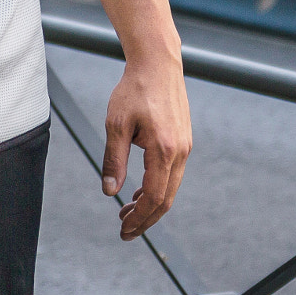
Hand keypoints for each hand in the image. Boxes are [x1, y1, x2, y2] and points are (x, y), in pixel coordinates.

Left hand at [101, 54, 191, 240]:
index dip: (139, 218)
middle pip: (166, 198)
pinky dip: (157, 187)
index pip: (154, 197)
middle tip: (125, 231)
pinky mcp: (183, 139)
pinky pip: (172, 173)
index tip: (124, 230)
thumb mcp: (116, 125)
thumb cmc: (135, 89)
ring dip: (150, 204)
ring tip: (127, 212)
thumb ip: (114, 161)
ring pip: (170, 187)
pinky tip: (140, 190)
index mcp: (164, 150)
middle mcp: (180, 151)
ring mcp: (184, 146)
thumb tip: (110, 191)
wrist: (158, 63)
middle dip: (146, 219)